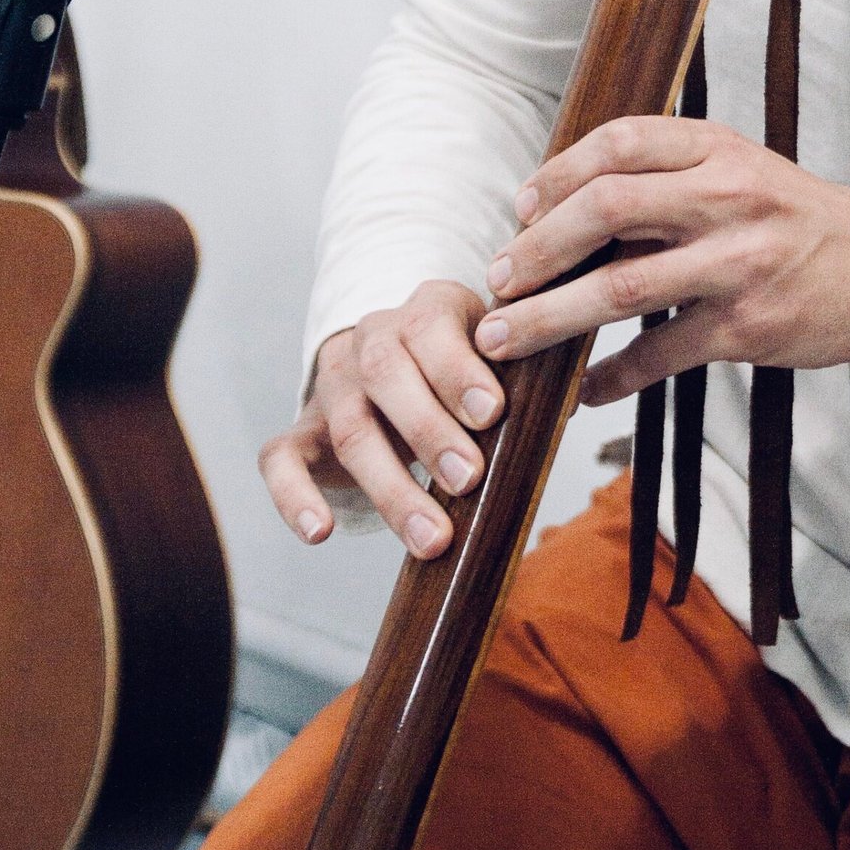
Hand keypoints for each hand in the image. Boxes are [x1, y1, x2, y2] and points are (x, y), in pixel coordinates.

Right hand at [258, 280, 504, 558]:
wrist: (391, 365)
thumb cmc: (464, 371)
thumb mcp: (497, 358)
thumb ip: (526, 374)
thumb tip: (568, 402)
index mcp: (425, 312)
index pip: (432, 328)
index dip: (458, 369)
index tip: (493, 412)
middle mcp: (371, 340)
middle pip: (386, 374)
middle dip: (429, 429)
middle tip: (470, 478)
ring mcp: (332, 386)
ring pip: (348, 428)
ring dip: (390, 486)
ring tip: (432, 537)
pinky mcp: (301, 431)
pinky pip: (280, 459)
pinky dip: (294, 497)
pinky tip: (319, 533)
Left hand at [474, 117, 849, 404]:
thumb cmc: (797, 220)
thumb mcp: (741, 170)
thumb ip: (667, 177)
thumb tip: (564, 207)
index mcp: (718, 149)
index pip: (619, 142)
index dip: (557, 174)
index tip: (521, 208)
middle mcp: (726, 197)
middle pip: (605, 209)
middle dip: (537, 248)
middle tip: (496, 280)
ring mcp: (737, 263)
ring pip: (619, 287)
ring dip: (548, 316)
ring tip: (505, 338)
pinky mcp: (748, 326)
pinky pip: (659, 354)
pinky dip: (611, 376)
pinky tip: (582, 389)